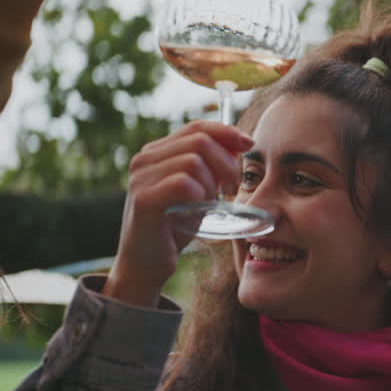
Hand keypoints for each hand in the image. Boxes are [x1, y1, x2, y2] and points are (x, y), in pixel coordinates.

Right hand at [103, 121, 252, 307]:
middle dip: (226, 162)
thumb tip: (239, 142)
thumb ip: (212, 165)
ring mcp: (141, 178)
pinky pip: (184, 182)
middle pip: (200, 139)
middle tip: (231, 189)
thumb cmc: (175, 226)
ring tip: (211, 203)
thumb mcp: (199, 189)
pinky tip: (199, 209)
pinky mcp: (144, 200)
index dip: (227, 132)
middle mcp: (144, 160)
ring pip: (193, 160)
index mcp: (156, 152)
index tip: (248, 144)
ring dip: (212, 182)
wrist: (147, 263)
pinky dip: (200, 195)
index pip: (197, 127)